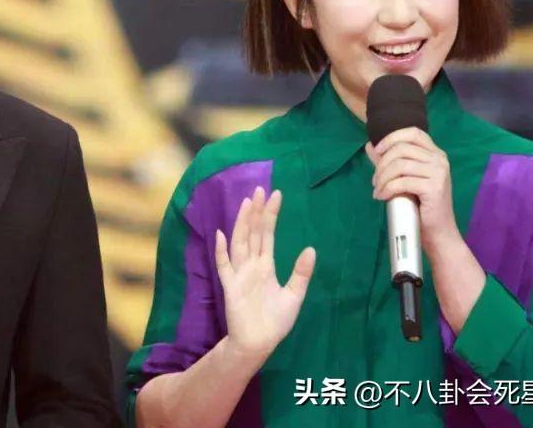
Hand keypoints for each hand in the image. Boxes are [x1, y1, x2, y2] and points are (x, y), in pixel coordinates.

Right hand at [214, 186, 315, 363]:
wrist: (259, 343)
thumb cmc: (275, 321)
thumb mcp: (294, 296)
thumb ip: (301, 273)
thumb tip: (310, 248)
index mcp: (266, 266)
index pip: (268, 235)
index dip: (271, 215)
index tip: (276, 195)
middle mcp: (251, 265)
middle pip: (254, 233)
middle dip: (257, 212)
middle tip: (260, 189)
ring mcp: (240, 274)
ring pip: (240, 242)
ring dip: (243, 223)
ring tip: (247, 203)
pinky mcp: (231, 286)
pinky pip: (224, 266)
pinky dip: (221, 251)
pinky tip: (221, 235)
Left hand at [365, 127, 459, 249]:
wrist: (438, 231)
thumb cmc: (421, 205)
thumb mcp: (404, 178)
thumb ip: (389, 162)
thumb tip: (369, 146)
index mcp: (435, 153)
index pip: (413, 132)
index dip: (392, 138)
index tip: (378, 150)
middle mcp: (440, 159)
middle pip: (401, 149)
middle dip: (382, 164)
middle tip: (375, 180)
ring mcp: (439, 172)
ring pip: (399, 165)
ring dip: (382, 178)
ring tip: (378, 189)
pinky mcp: (434, 187)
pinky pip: (402, 182)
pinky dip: (387, 189)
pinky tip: (382, 196)